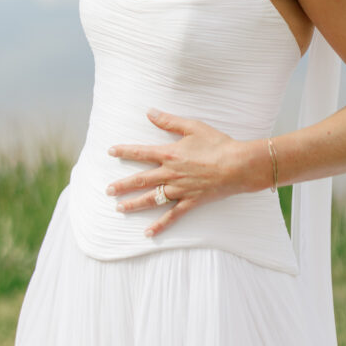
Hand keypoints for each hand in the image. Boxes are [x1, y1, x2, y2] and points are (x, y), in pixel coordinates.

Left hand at [106, 108, 250, 237]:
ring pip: (151, 199)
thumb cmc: (217, 144)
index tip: (110, 151)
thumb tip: (150, 112)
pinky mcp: (190, 202)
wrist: (237, 165)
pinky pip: (171, 216)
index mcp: (170, 154)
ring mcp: (179, 190)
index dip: (125, 151)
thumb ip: (169, 121)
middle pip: (141, 179)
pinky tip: (148, 233)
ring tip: (119, 208)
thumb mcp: (192, 127)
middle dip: (122, 184)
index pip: (141, 152)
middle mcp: (170, 174)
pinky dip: (159, 225)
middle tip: (108, 189)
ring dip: (133, 204)